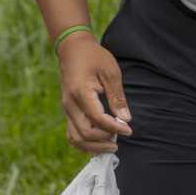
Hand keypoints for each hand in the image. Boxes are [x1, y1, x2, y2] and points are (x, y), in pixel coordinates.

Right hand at [57, 31, 132, 153]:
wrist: (73, 49)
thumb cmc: (94, 58)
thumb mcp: (111, 72)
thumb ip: (117, 97)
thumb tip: (126, 119)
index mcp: (81, 93)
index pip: (97, 119)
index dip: (114, 128)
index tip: (129, 130)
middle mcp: (70, 105)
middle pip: (84, 134)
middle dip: (103, 141)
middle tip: (120, 140)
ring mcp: (66, 109)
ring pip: (75, 138)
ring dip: (92, 146)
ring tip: (110, 145)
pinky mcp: (67, 111)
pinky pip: (72, 133)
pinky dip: (84, 142)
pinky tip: (99, 141)